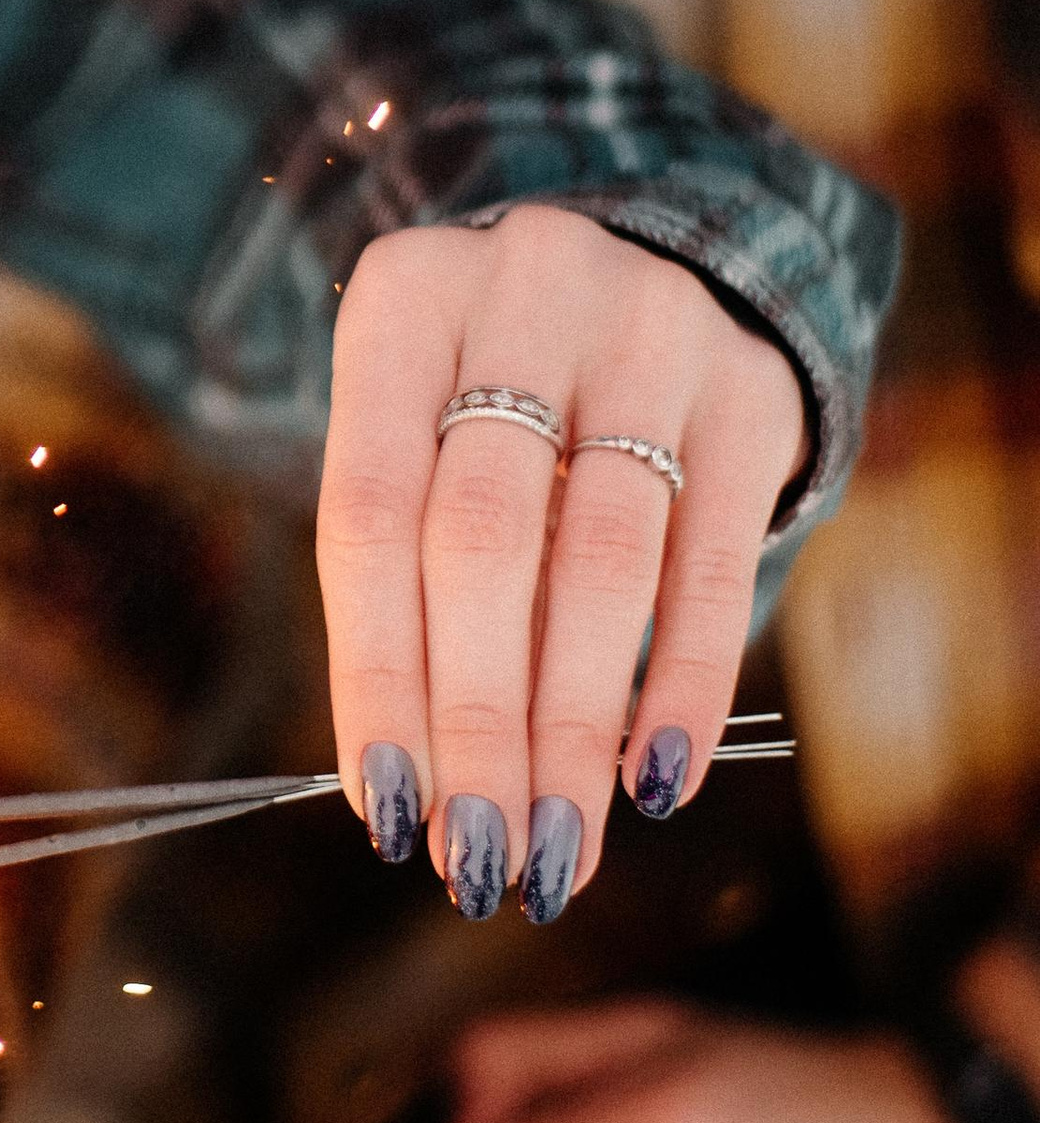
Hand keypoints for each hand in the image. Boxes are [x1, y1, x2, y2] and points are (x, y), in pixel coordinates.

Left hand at [318, 207, 807, 924]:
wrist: (647, 264)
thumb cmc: (490, 388)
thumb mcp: (420, 427)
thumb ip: (405, 574)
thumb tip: (407, 791)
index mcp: (405, 303)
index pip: (370, 515)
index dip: (376, 673)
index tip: (386, 810)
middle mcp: (525, 293)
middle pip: (486, 541)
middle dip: (478, 721)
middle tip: (478, 858)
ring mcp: (650, 329)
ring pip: (603, 563)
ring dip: (576, 728)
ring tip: (558, 849)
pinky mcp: (751, 389)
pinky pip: (715, 563)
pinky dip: (683, 684)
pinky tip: (655, 780)